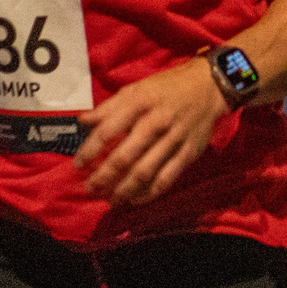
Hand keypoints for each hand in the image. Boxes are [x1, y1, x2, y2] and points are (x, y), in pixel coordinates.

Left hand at [75, 58, 228, 204]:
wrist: (208, 87)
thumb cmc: (167, 87)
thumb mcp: (136, 89)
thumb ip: (109, 107)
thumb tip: (83, 121)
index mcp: (139, 103)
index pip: (107, 131)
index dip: (89, 150)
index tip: (78, 165)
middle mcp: (156, 121)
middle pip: (125, 156)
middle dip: (104, 176)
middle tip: (91, 188)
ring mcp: (174, 138)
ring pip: (145, 171)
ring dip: (125, 189)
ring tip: (112, 200)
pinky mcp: (189, 151)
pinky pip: (168, 177)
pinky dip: (151, 192)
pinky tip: (137, 199)